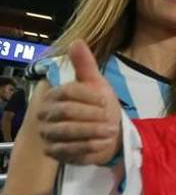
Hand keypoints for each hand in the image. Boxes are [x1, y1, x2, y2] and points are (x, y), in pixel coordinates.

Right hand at [38, 41, 121, 165]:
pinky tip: (104, 142)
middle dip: (92, 115)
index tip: (106, 99)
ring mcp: (48, 135)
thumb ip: (85, 65)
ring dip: (93, 131)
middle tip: (111, 118)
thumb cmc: (99, 106)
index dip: (89, 95)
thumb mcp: (96, 83)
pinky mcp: (55, 153)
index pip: (67, 92)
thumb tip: (76, 41)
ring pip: (68, 132)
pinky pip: (70, 150)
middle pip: (66, 112)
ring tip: (111, 130)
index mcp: (53, 96)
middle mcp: (45, 115)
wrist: (105, 132)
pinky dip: (90, 146)